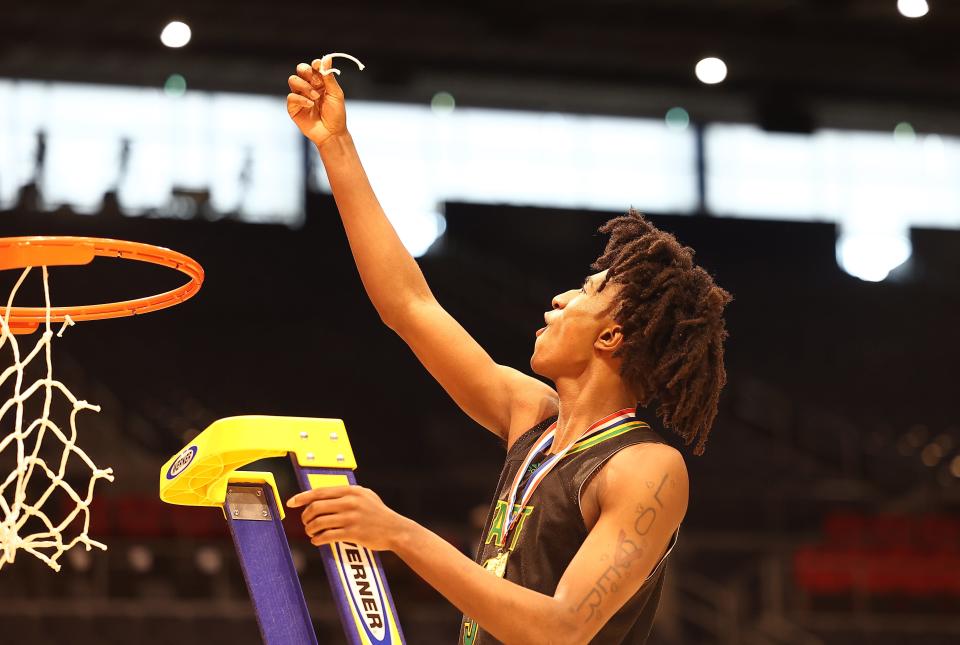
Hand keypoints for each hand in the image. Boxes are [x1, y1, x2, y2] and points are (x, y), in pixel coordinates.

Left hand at [286, 485, 407, 551]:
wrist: (395, 530)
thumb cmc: (379, 513)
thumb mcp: (366, 495)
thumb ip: (348, 493)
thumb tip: (325, 493)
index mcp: (351, 491)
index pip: (320, 492)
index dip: (302, 497)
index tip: (291, 502)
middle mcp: (350, 503)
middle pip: (316, 507)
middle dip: (305, 516)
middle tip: (305, 522)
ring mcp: (351, 518)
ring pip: (318, 523)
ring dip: (310, 529)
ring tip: (311, 532)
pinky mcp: (352, 533)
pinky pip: (326, 536)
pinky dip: (317, 539)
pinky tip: (317, 540)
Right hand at [287, 56, 346, 147]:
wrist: (332, 133)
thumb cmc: (336, 114)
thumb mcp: (335, 94)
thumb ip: (329, 77)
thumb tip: (327, 57)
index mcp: (320, 82)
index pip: (313, 67)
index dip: (314, 64)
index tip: (318, 66)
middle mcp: (308, 87)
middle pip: (300, 70)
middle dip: (305, 71)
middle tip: (313, 78)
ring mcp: (300, 96)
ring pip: (293, 80)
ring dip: (304, 86)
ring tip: (315, 97)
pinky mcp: (293, 107)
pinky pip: (291, 97)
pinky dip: (301, 99)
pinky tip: (310, 105)